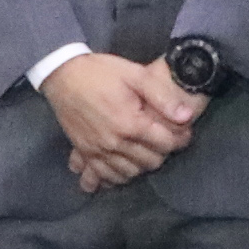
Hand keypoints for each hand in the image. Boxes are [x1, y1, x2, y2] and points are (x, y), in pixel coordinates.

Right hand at [44, 52, 199, 193]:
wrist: (62, 74)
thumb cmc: (100, 71)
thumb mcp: (135, 74)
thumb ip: (162, 96)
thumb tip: (186, 116)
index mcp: (130, 123)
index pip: (166, 144)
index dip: (180, 138)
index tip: (184, 131)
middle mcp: (114, 143)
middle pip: (150, 162)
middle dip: (163, 152)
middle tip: (165, 138)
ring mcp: (97, 150)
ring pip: (129, 173)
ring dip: (142, 165)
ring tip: (146, 150)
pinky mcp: (84, 152)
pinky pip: (102, 175)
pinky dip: (114, 176)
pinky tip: (121, 168)